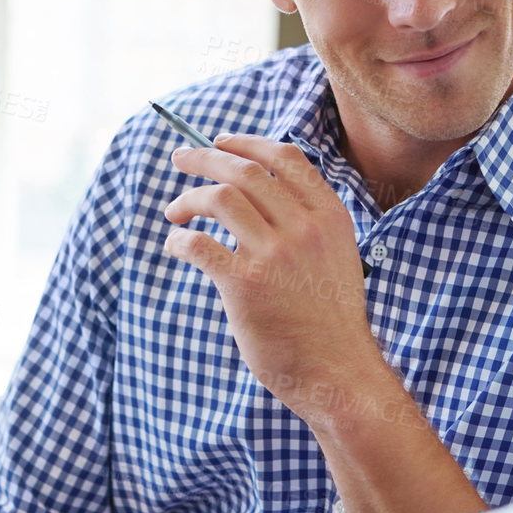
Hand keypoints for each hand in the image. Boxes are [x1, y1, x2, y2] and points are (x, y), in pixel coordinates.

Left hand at [163, 134, 385, 418]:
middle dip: (204, 158)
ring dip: (188, 199)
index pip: (284, 158)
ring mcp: (276, 255)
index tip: (220, 141)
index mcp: (329, 216)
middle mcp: (304, 228)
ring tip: (174, 212)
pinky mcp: (246, 285)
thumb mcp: (337, 257)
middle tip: (180, 160)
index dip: (246, 142)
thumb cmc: (330, 320)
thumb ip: (309, 225)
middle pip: (244, 170)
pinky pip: (200, 245)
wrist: (338, 371)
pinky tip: (177, 247)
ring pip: (220, 198)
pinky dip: (180, 241)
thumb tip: (261, 196)